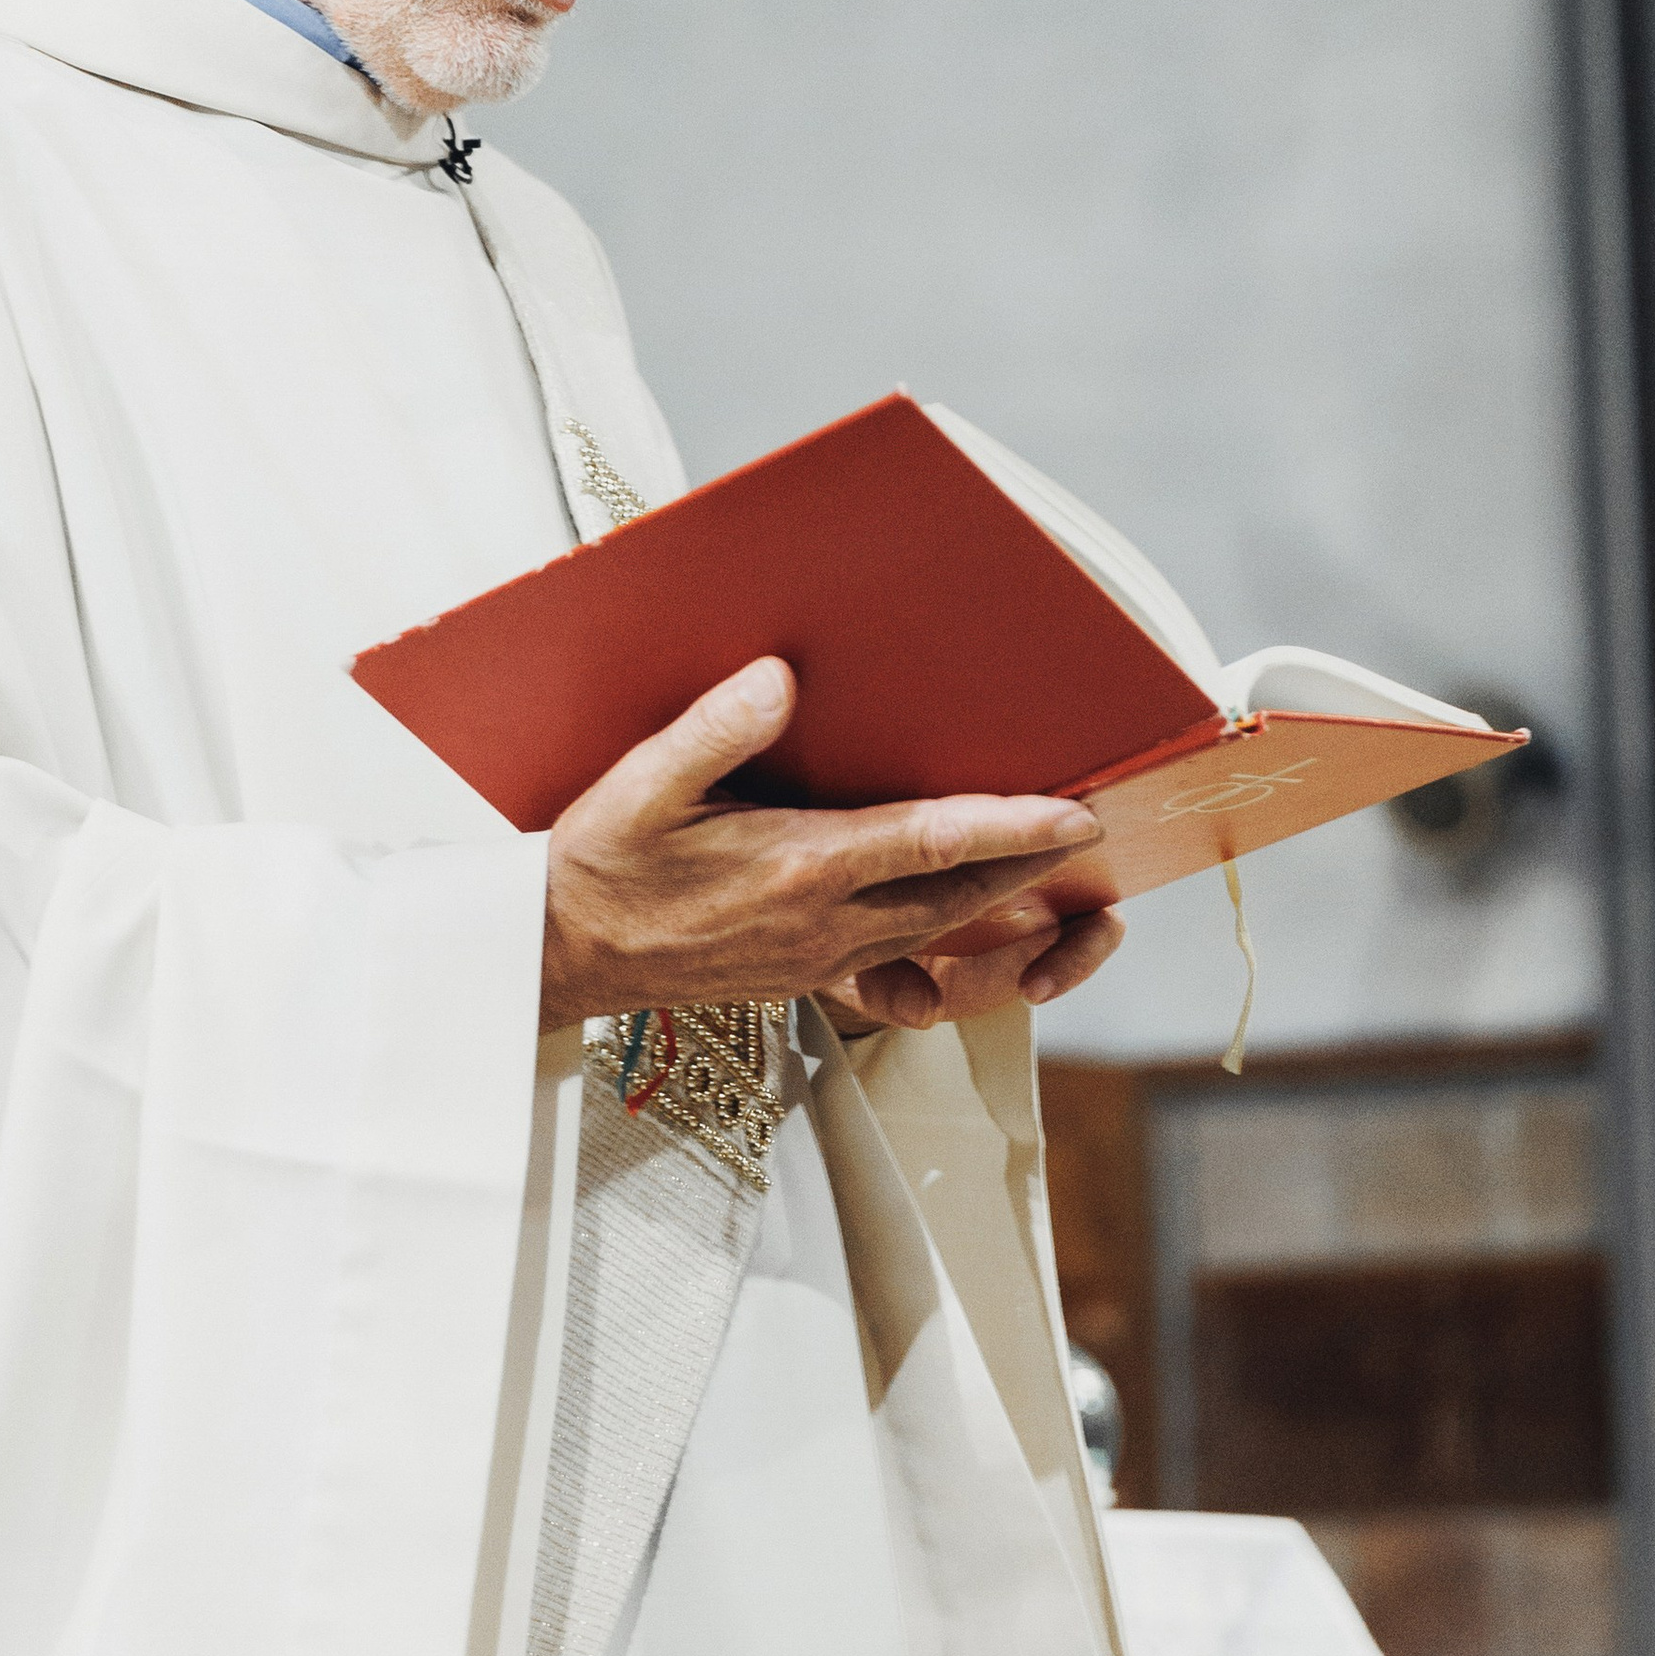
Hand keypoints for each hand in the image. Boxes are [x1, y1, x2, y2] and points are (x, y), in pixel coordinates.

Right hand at [538, 655, 1106, 1034]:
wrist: (560, 955)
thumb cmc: (600, 868)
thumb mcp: (640, 785)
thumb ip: (713, 730)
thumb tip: (776, 679)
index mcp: (797, 868)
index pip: (932, 841)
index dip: (1013, 826)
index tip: (1075, 810)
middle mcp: (824, 923)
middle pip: (960, 896)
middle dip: (1035, 864)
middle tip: (1094, 827)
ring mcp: (820, 959)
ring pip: (940, 934)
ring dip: (1003, 904)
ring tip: (1051, 871)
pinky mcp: (808, 977)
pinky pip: (901, 967)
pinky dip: (948, 944)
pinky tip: (964, 926)